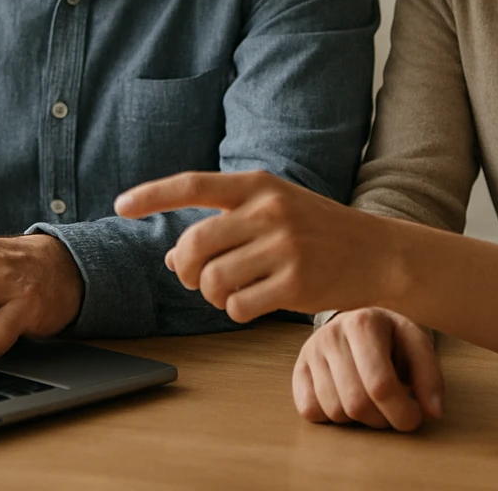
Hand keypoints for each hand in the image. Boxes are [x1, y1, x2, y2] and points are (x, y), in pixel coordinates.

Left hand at [114, 170, 400, 322]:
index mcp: (259, 186)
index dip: (153, 195)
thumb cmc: (317, 231)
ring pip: (212, 281)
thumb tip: (171, 257)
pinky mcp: (296, 284)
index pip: (193, 185)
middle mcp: (269, 211)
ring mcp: (284, 247)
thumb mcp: (272, 213)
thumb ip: (224, 226)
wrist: (377, 252)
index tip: (120, 205)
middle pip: (193, 246)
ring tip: (232, 290)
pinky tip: (255, 303)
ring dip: (213, 295)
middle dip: (185, 269)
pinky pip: (238, 307)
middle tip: (197, 278)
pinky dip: (236, 311)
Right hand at [294, 309, 443, 431]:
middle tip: (394, 413)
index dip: (401, 412)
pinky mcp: (298, 369)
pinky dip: (331, 417)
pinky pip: (310, 411)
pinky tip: (347, 399)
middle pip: (356, 403)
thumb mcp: (417, 346)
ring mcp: (311, 352)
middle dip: (382, 420)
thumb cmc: (391, 337)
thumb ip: (430, 377)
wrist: (360, 319)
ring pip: (334, 411)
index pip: (381, 385)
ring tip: (372, 403)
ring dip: (359, 420)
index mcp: (364, 323)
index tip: (414, 419)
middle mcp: (332, 334)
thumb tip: (432, 411)